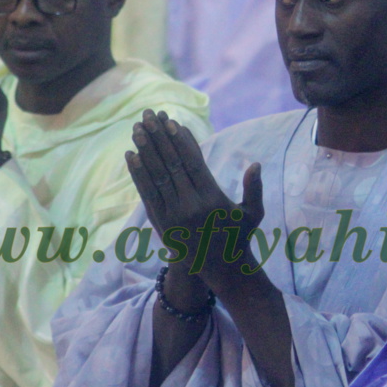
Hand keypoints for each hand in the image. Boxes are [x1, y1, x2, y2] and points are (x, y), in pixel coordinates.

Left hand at [125, 110, 263, 296]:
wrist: (220, 270)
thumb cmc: (239, 236)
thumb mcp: (252, 213)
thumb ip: (254, 189)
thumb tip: (255, 165)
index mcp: (213, 200)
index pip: (192, 163)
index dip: (179, 141)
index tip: (170, 122)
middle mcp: (191, 207)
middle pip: (171, 165)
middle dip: (159, 138)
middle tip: (149, 116)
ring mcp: (173, 216)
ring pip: (156, 177)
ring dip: (145, 151)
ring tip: (137, 129)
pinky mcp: (161, 223)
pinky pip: (147, 194)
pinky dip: (138, 175)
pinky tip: (130, 156)